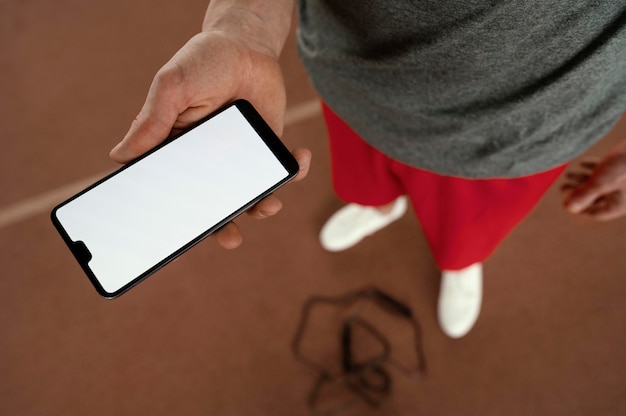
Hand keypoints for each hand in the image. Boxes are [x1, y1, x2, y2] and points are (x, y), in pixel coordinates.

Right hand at [109, 29, 310, 247]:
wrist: (245, 45)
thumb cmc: (202, 62)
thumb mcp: (172, 86)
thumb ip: (151, 121)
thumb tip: (119, 156)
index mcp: (178, 150)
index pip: (172, 190)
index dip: (175, 216)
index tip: (177, 237)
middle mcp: (208, 161)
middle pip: (212, 205)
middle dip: (222, 227)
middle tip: (230, 238)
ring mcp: (240, 158)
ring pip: (249, 196)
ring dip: (261, 207)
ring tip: (269, 205)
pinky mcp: (267, 149)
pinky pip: (282, 170)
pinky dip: (294, 170)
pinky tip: (300, 157)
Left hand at [562, 144, 625, 220]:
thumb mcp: (601, 182)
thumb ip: (584, 195)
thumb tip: (568, 208)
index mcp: (619, 204)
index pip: (597, 213)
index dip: (580, 208)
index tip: (565, 201)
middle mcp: (623, 195)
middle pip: (597, 198)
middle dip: (579, 192)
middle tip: (563, 187)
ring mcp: (624, 181)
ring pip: (600, 183)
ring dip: (583, 179)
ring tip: (568, 174)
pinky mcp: (624, 167)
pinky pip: (607, 171)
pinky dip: (594, 168)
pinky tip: (582, 163)